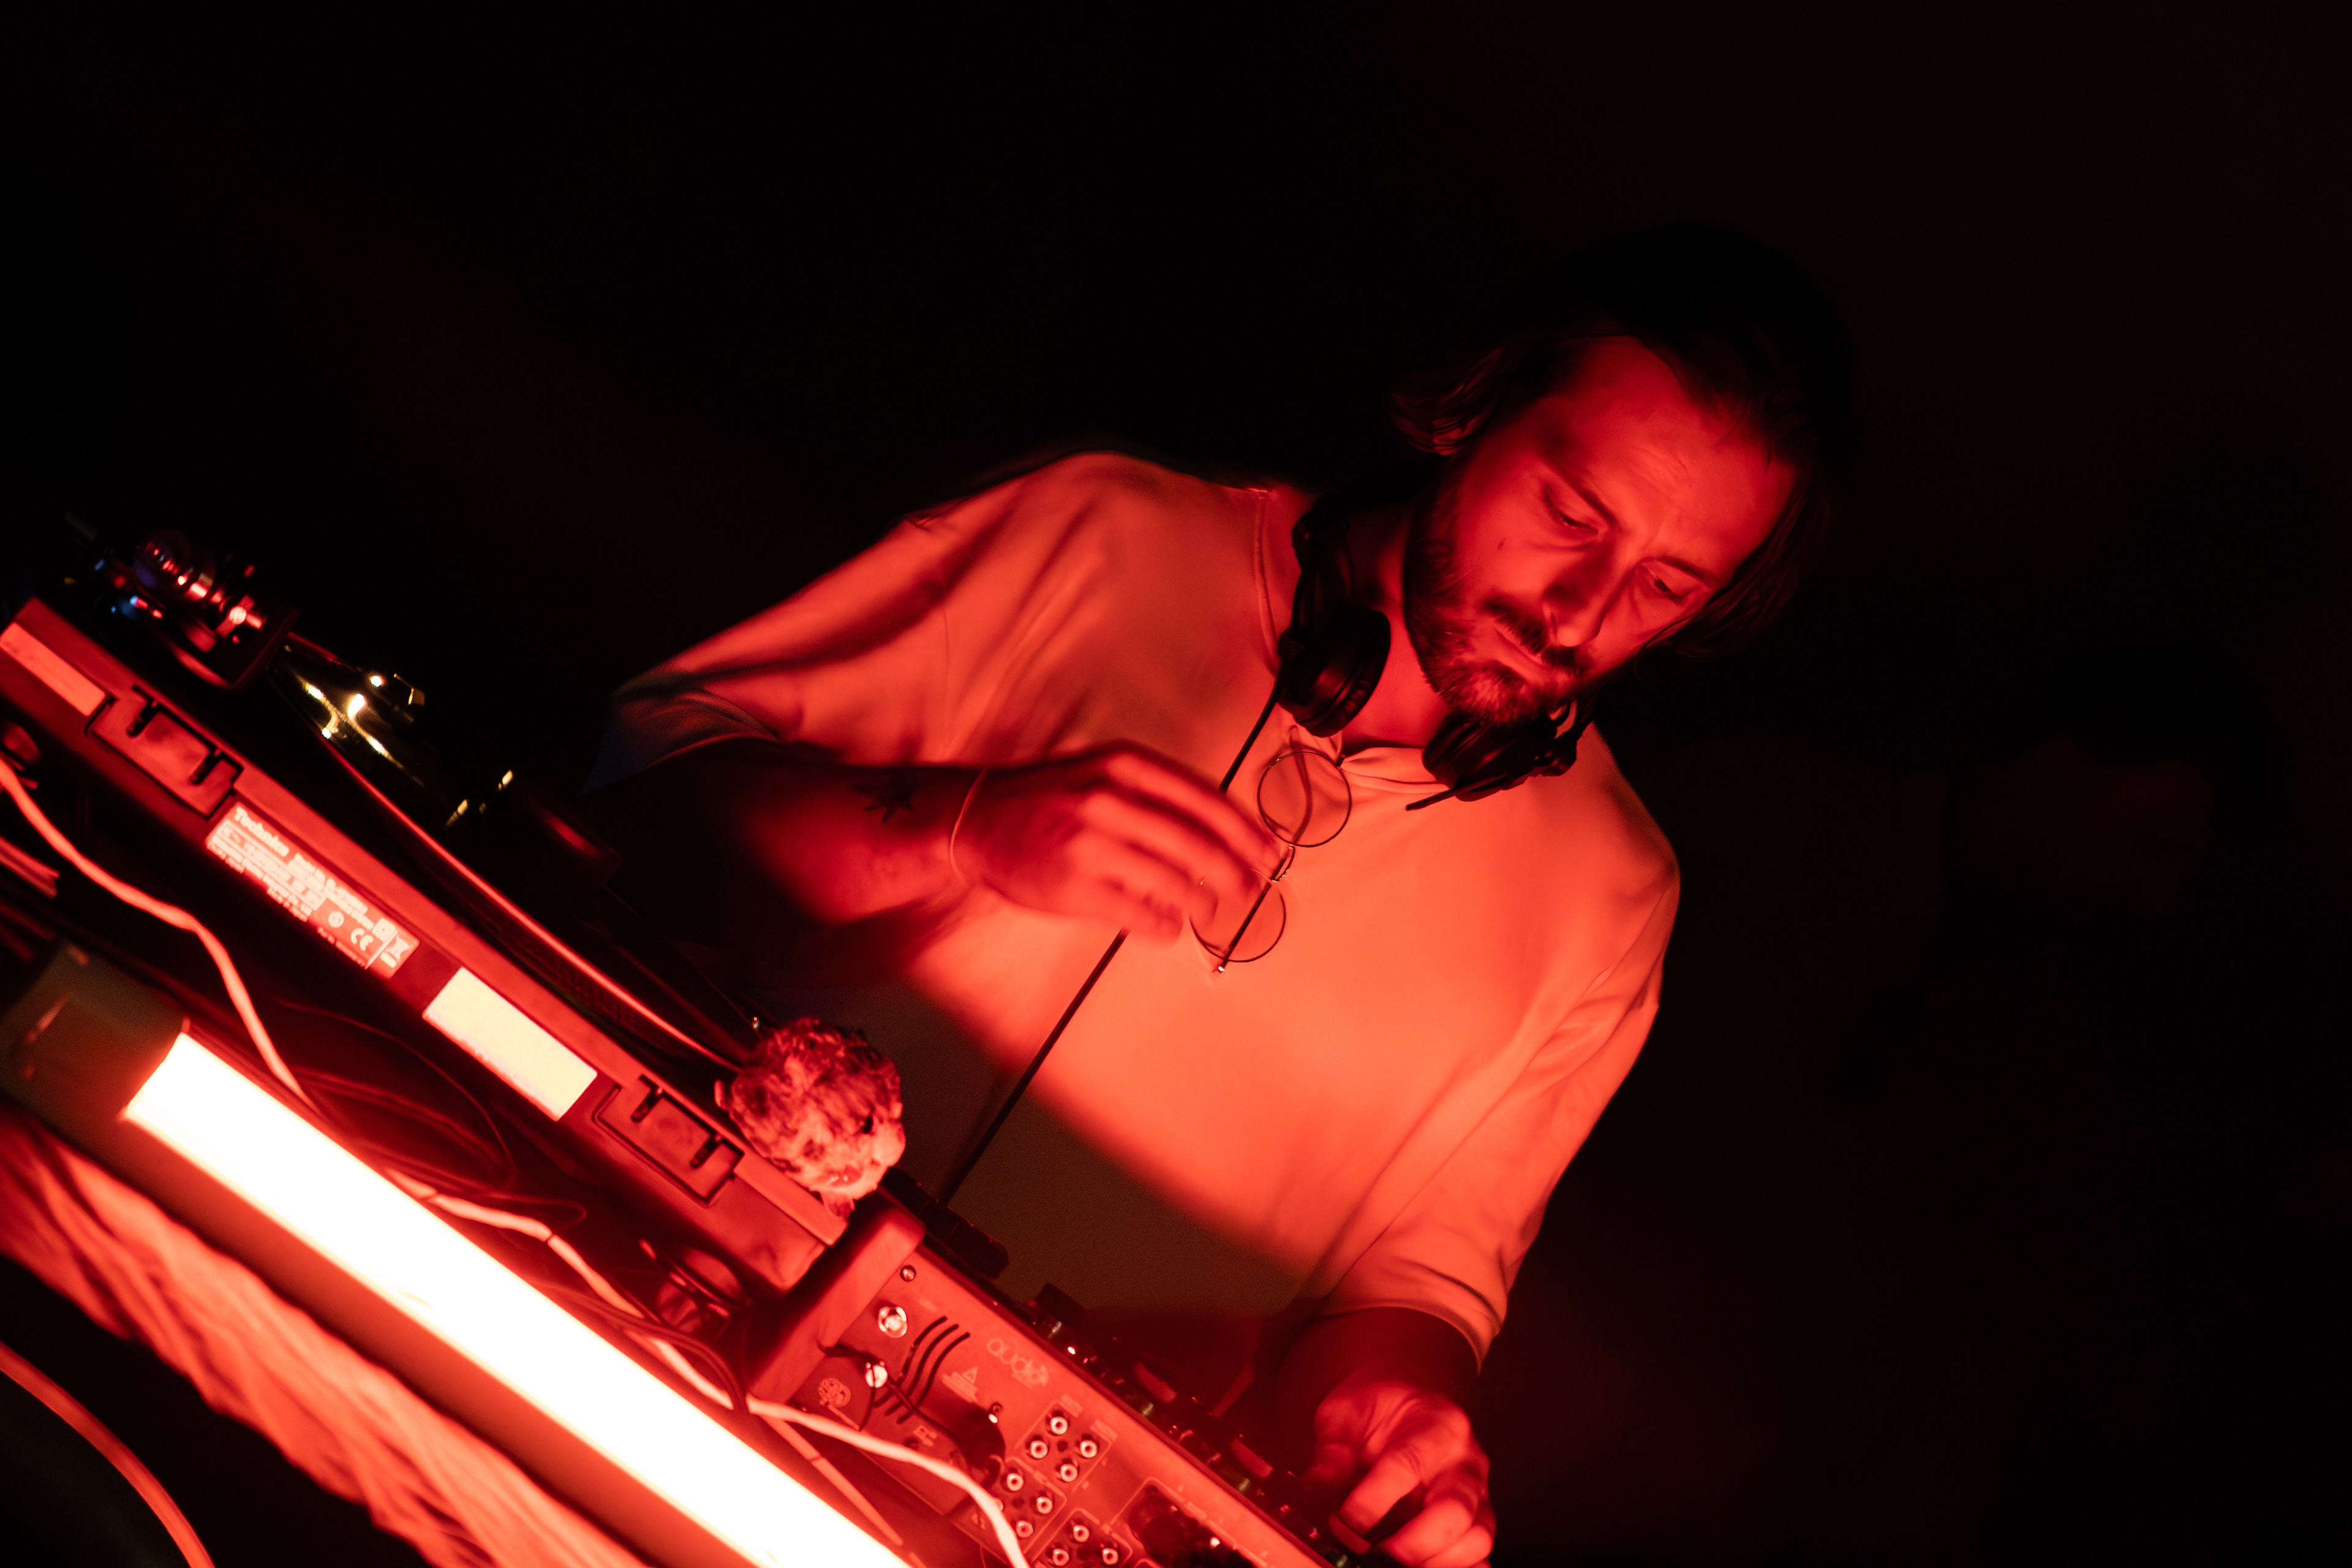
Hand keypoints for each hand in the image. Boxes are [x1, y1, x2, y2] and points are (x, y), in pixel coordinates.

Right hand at [953, 745, 1279, 939]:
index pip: (1206, 800)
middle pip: (1199, 845)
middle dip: (1235, 874)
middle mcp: (1110, 799)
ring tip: (1206, 909)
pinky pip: (1142, 915)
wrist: (974, 819)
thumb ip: (1158, 793)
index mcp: (1125, 765)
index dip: (1246, 832)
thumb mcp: (1103, 772)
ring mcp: (1091, 844)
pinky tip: (1166, 923)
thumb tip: (1226, 831)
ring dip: (1201, 904)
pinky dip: (1164, 924)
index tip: (1269, 853)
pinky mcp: (1075, 887)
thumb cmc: (1048, 799)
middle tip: (1249, 890)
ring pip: (1176, 884)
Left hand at [1305, 1377, 1493, 1567]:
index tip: (1343, 1522)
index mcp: (1436, 1424)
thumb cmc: (1380, 1409)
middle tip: (1372, 1552)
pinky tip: (1422, 1566)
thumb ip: (1333, 1449)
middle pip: (1455, 1509)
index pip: (1407, 1464)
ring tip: (1393, 1563)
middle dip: (1412, 1542)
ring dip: (1435, 1561)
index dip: (1372, 1501)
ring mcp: (1478, 1493)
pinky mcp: (1479, 1520)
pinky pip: (1481, 1555)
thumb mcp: (1347, 1412)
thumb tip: (1319, 1487)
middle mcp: (1465, 1460)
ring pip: (1476, 1537)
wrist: (1409, 1403)